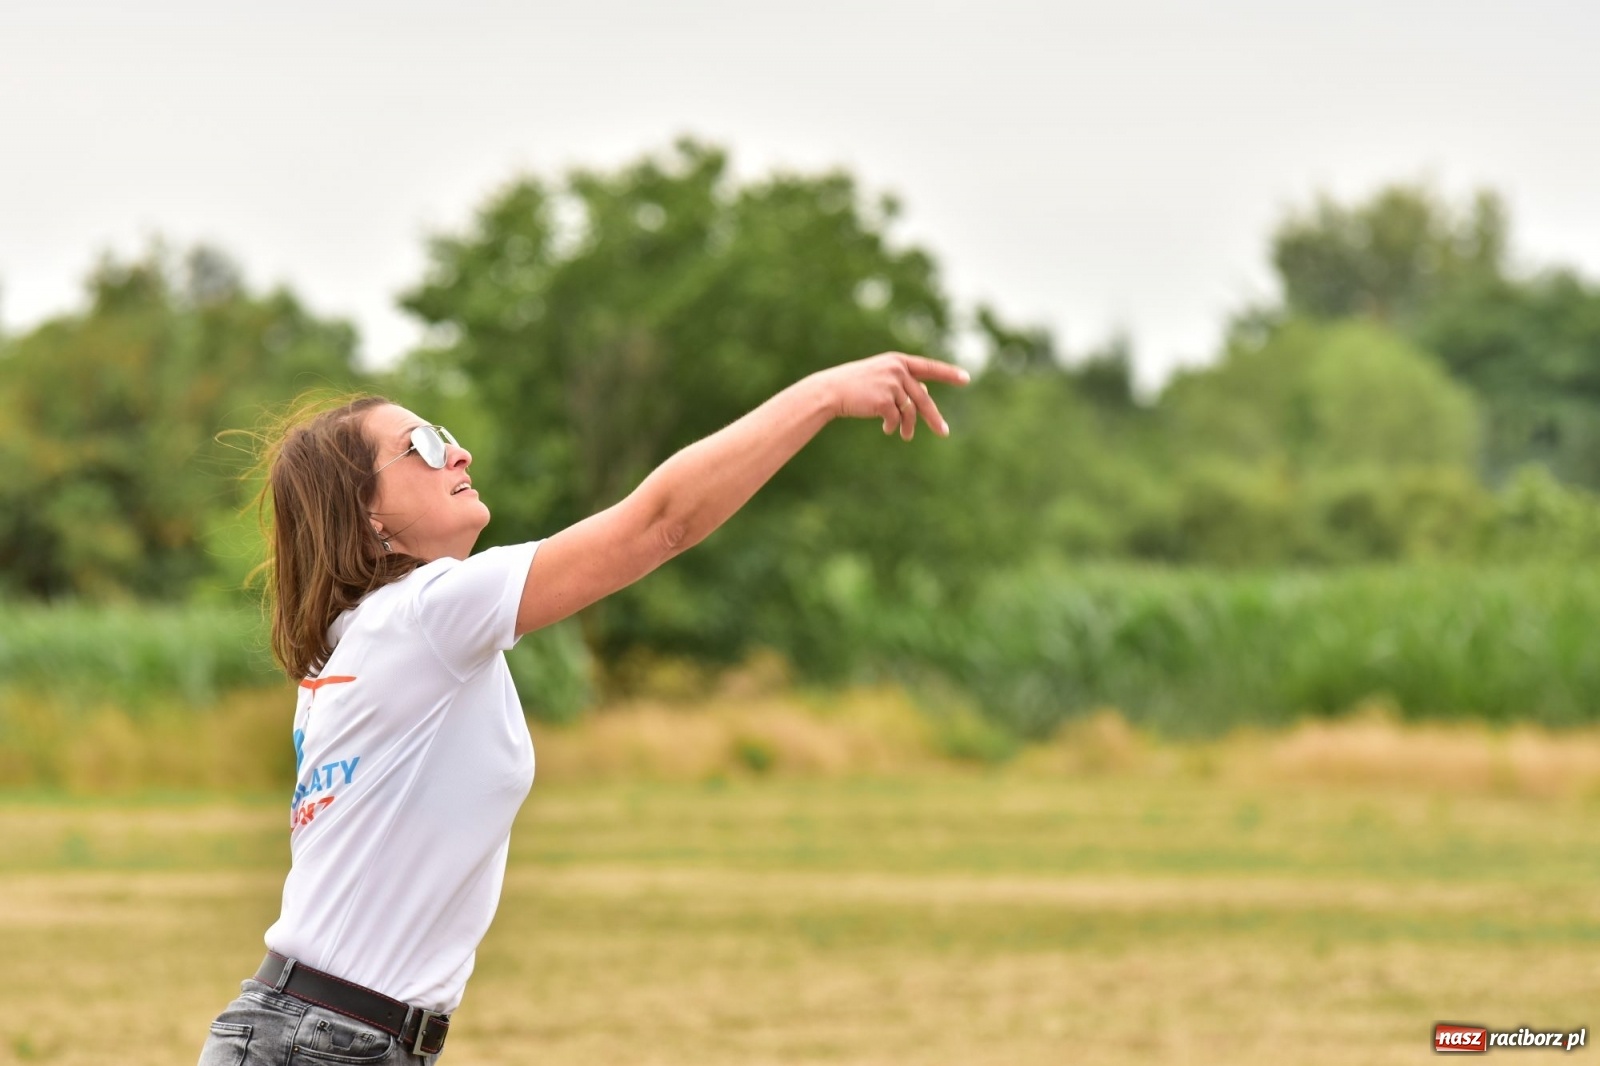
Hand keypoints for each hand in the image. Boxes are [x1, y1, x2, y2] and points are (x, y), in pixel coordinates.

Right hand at [816, 352, 969, 440]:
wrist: (830, 391)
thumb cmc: (854, 386)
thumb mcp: (880, 379)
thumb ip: (902, 384)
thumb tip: (926, 397)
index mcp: (897, 361)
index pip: (928, 367)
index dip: (948, 374)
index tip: (965, 378)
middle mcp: (897, 369)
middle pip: (923, 398)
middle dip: (933, 417)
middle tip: (944, 433)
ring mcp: (891, 383)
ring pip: (909, 411)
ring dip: (907, 426)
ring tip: (905, 436)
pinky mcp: (885, 400)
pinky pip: (896, 418)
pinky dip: (893, 426)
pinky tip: (886, 429)